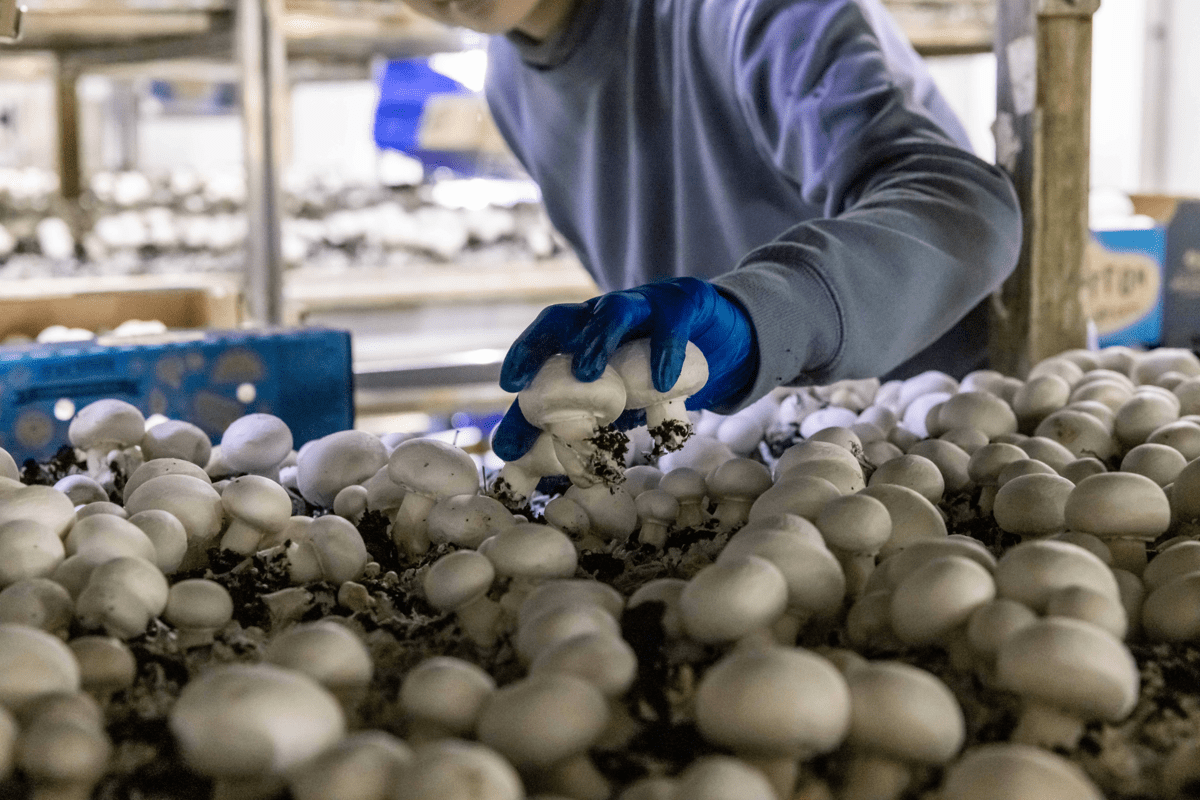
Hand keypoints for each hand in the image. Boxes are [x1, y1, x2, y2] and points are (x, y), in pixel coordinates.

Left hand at [491, 277, 757, 461]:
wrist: (724, 338)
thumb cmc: (657, 370)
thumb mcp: (617, 398)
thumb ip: (572, 423)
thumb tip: (514, 459)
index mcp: (588, 330)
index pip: (547, 334)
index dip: (526, 352)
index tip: (508, 383)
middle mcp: (610, 311)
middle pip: (570, 317)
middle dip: (547, 344)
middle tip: (531, 379)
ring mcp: (647, 303)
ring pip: (615, 310)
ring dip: (596, 340)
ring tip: (588, 373)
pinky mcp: (686, 302)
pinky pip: (672, 321)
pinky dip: (665, 350)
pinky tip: (662, 380)